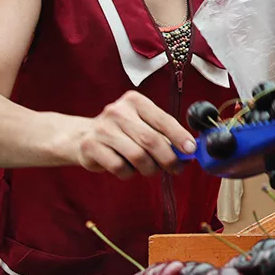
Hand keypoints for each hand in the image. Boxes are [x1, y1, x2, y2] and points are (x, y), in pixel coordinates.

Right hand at [73, 91, 196, 177]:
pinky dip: (129, 173)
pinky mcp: (90, 146)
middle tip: (177, 168)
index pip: (163, 119)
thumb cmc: (123, 133)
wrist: (83, 137)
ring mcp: (102, 129)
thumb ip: (165, 135)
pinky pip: (119, 167)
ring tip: (150, 169)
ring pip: (137, 156)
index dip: (179, 136)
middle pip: (151, 140)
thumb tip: (189, 151)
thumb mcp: (144, 125)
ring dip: (150, 168)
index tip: (191, 150)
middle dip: (168, 158)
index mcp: (135, 101)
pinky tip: (127, 168)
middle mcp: (117, 111)